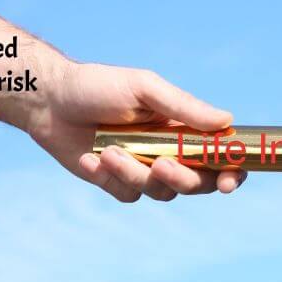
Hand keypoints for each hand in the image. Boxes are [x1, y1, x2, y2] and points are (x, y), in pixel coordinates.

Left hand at [27, 62, 245, 201]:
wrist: (48, 100)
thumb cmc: (99, 86)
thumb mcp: (144, 89)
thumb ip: (185, 107)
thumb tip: (227, 121)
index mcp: (184, 128)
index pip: (221, 155)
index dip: (232, 171)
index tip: (229, 181)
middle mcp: (170, 151)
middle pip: (197, 183)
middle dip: (183, 179)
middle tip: (161, 163)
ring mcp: (144, 169)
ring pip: (160, 192)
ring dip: (136, 174)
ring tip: (109, 151)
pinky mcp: (117, 182)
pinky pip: (127, 195)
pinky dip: (109, 178)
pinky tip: (89, 158)